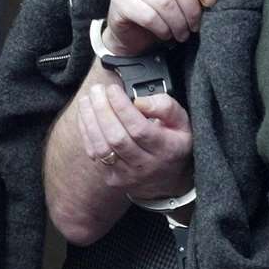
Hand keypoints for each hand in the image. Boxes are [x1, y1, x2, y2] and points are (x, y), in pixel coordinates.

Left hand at [75, 83, 191, 199]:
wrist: (168, 178)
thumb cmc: (173, 143)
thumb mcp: (182, 122)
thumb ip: (165, 106)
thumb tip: (139, 101)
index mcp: (166, 149)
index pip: (139, 129)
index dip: (122, 107)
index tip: (113, 89)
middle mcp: (146, 165)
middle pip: (117, 138)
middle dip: (102, 110)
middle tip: (97, 90)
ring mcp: (128, 175)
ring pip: (102, 148)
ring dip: (90, 120)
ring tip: (87, 99)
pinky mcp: (112, 178)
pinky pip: (94, 153)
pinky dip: (87, 132)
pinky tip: (86, 115)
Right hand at [104, 0, 216, 55]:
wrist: (129, 35)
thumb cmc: (159, 15)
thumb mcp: (179, 2)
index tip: (210, 3)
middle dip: (191, 10)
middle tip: (194, 26)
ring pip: (164, 1)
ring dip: (178, 23)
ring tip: (182, 34)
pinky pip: (149, 15)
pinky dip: (162, 28)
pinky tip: (165, 34)